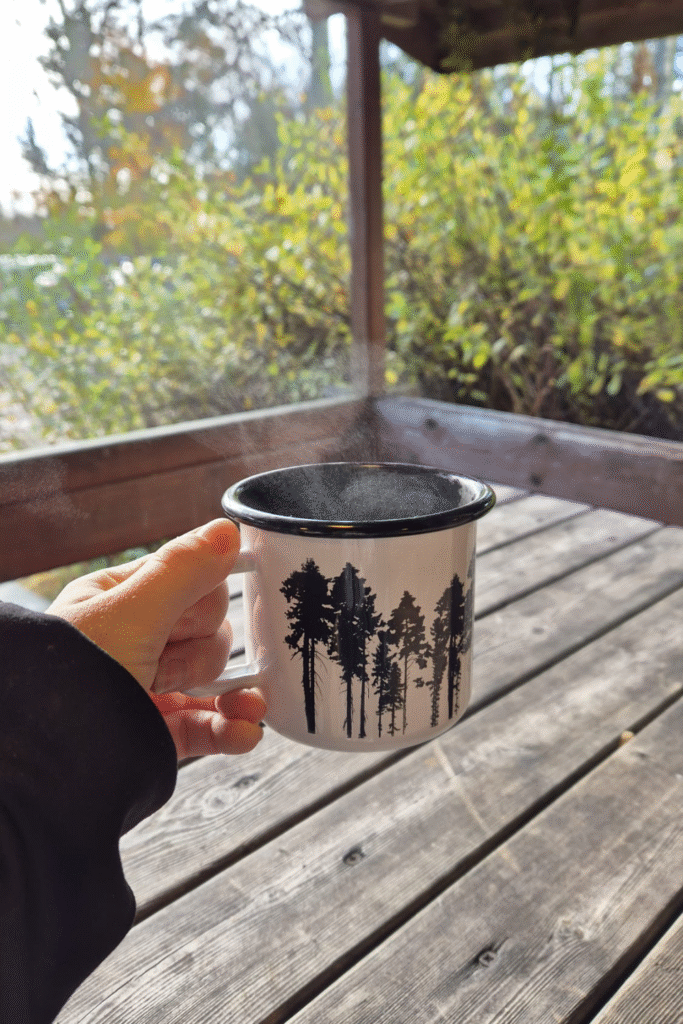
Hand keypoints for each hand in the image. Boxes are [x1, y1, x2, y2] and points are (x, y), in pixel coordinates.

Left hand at [48, 519, 264, 758]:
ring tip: (199, 699)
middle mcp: (134, 640)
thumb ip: (184, 571)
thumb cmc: (75, 678)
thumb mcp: (131, 613)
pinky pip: (211, 725)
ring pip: (214, 676)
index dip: (201, 597)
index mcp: (117, 599)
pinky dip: (232, 728)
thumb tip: (227, 530)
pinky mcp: (160, 733)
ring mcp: (148, 688)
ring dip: (225, 690)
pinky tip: (246, 730)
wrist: (54, 761)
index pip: (190, 577)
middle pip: (209, 628)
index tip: (189, 614)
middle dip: (196, 649)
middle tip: (159, 661)